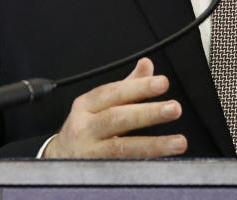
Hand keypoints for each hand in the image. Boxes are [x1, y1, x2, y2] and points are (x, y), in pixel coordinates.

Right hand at [42, 57, 187, 157]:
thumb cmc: (85, 127)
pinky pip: (121, 167)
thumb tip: (147, 65)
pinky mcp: (95, 172)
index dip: (138, 87)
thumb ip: (127, 86)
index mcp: (87, 105)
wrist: (58, 158)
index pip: (113, 92)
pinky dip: (141, 165)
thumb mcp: (100, 103)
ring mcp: (88, 152)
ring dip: (153, 145)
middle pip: (117, 118)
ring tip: (178, 142)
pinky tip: (160, 162)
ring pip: (121, 148)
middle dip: (147, 113)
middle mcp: (85, 127)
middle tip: (174, 108)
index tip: (162, 83)